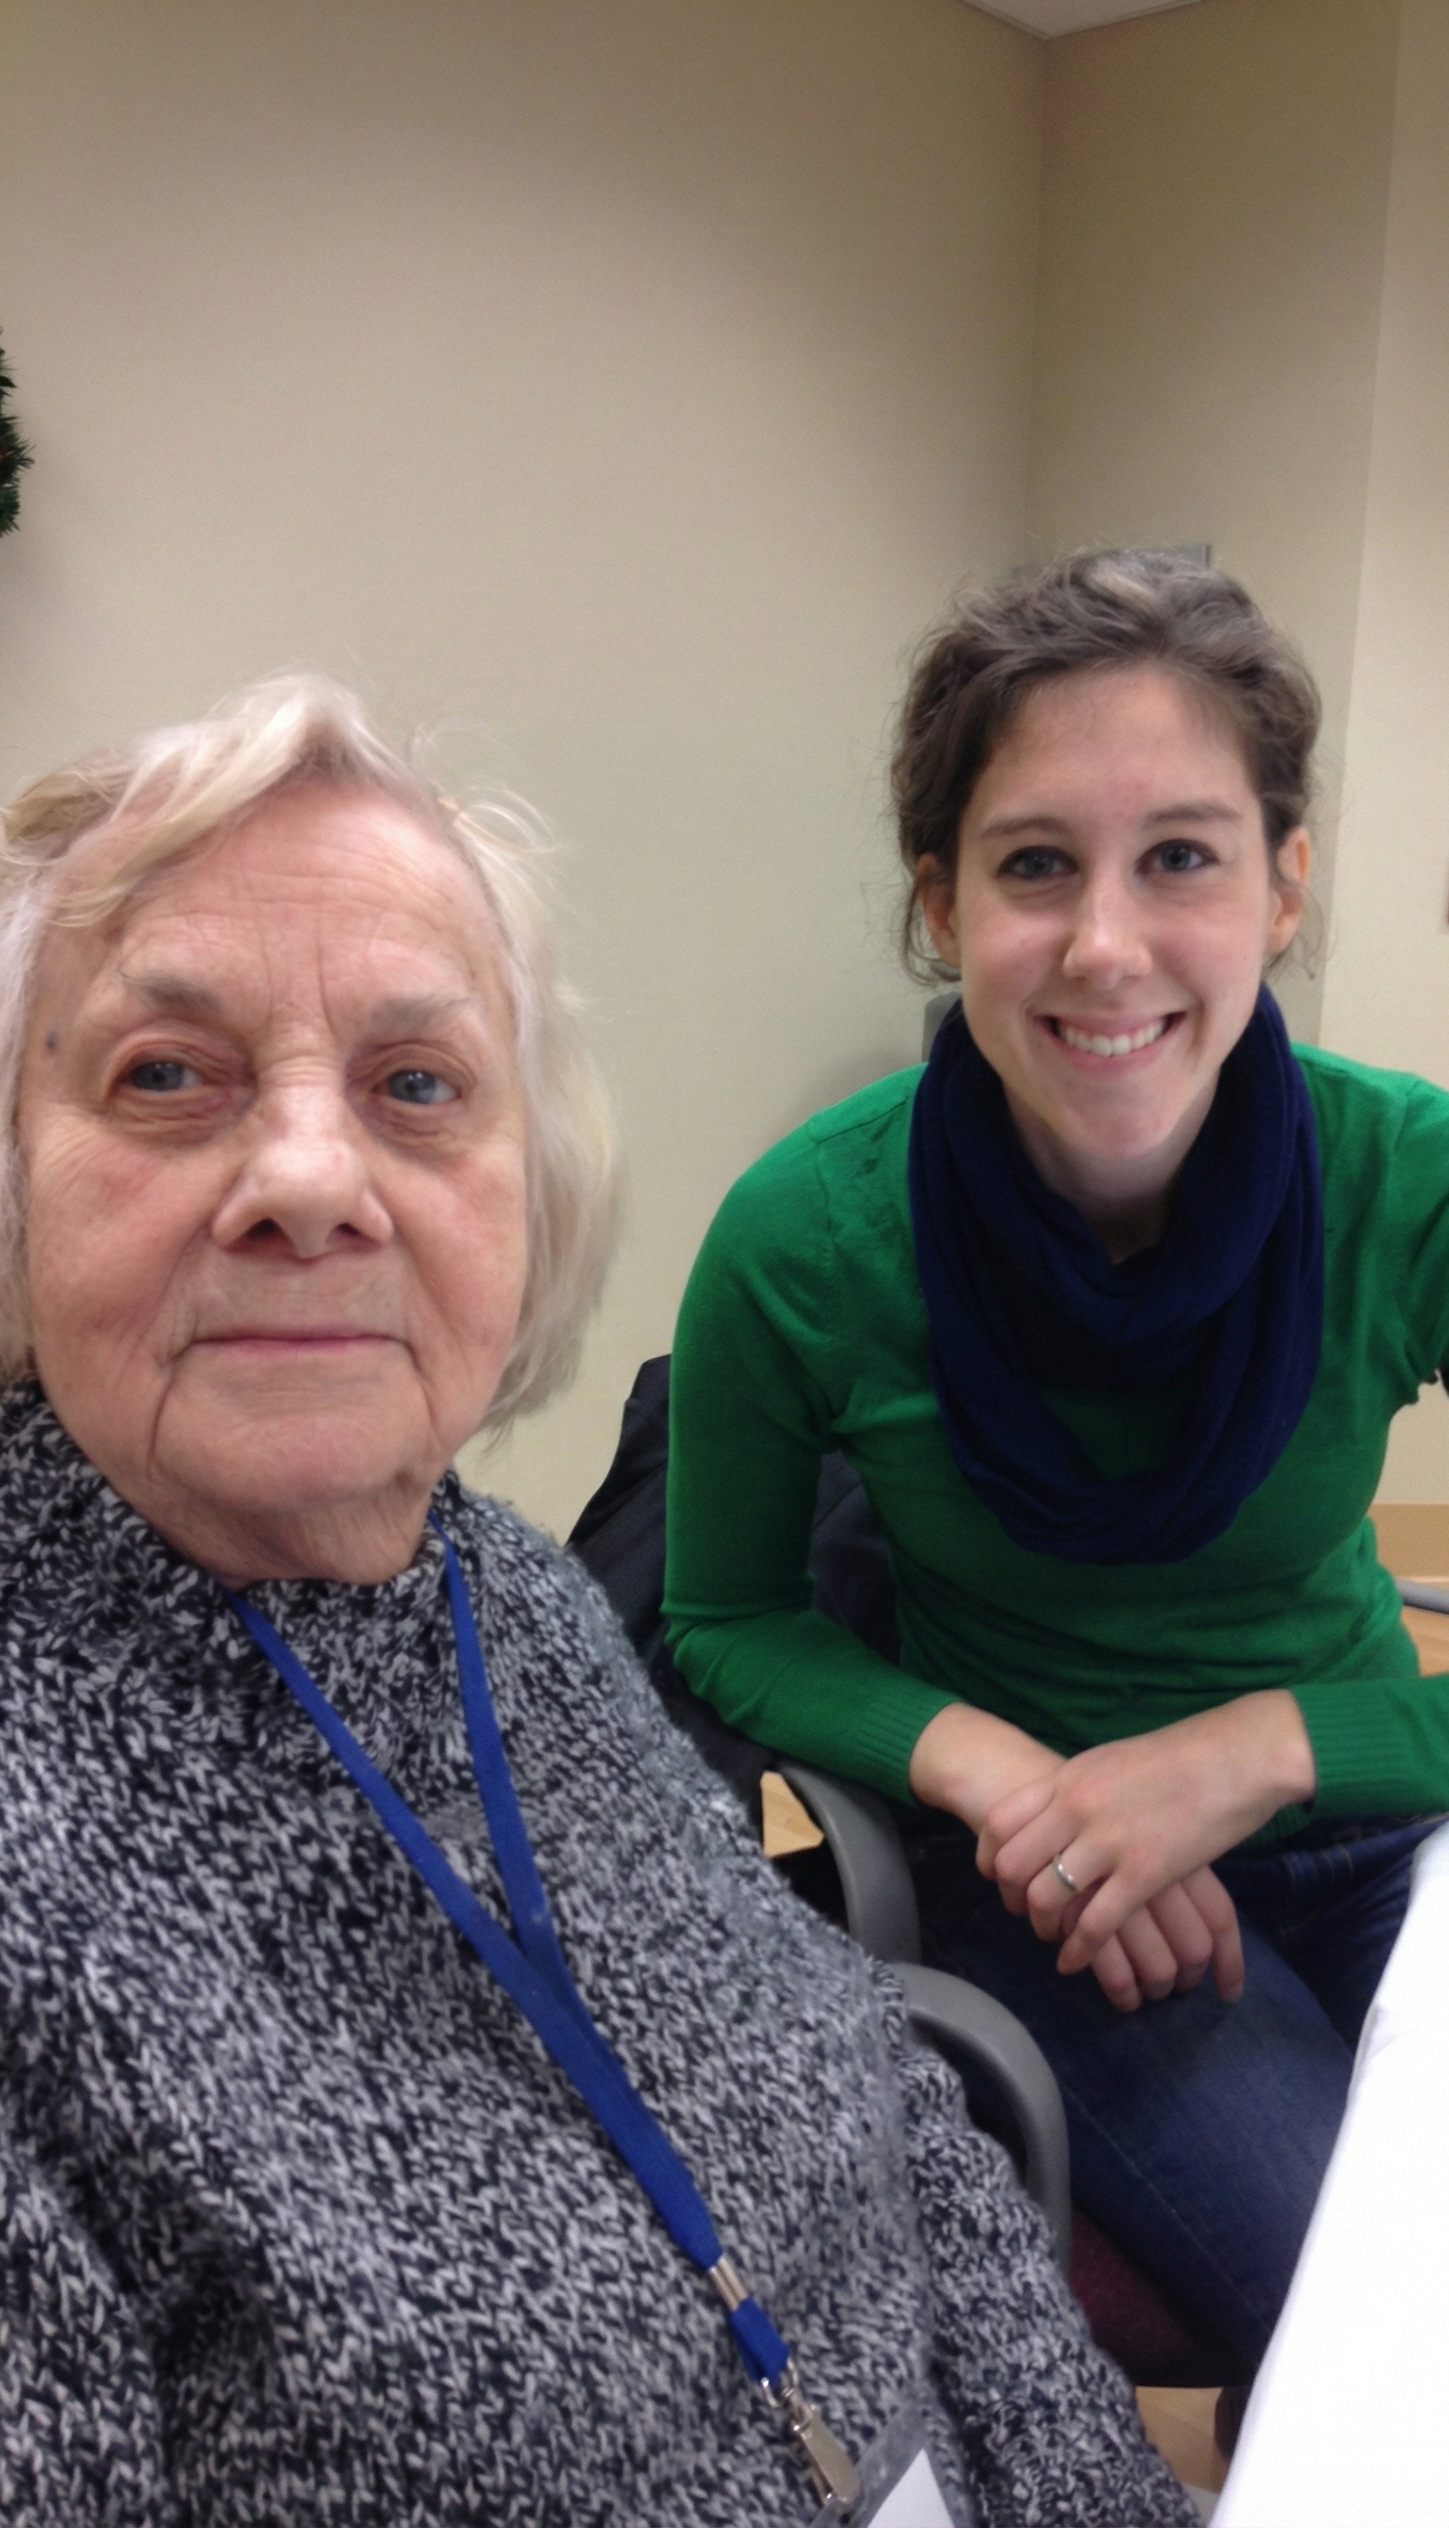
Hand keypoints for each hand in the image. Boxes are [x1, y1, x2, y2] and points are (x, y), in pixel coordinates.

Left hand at [976, 1691, 1315, 1984]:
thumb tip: (1057, 1812)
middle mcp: (1077, 1808)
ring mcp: (1109, 1841)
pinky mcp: (1145, 1873)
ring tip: (1053, 1937)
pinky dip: (1078, 1950)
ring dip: (1043, 1926)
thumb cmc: (1182, 1755)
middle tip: (1024, 1912)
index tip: (996, 1875)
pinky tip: (1075, 1962)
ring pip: (1045, 1897)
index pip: (1000, 1821)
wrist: (1237, 1755)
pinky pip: (1095, 1924)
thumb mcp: (1112, 1761)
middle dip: (1011, 1898)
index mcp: (1069, 1777)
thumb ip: (1080, 1787)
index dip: (990, 1856)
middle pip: (1013, 1864)